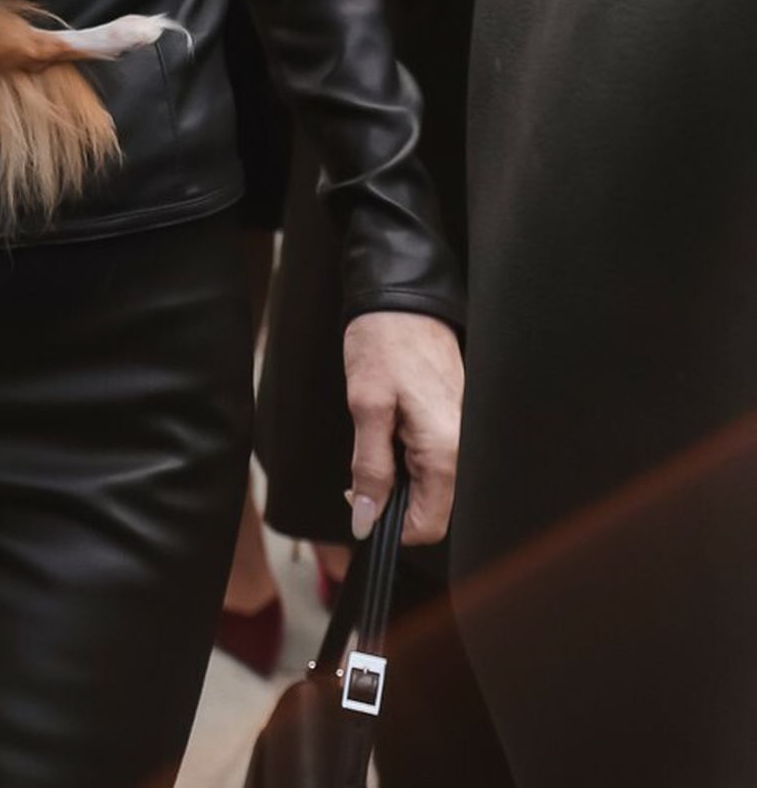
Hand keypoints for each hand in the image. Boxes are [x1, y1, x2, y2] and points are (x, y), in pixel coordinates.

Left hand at [342, 310, 464, 546]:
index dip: (389, 525)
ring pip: (432, 485)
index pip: (429, 526)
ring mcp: (462, 434)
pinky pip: (434, 459)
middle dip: (394, 500)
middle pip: (432, 508)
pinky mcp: (455, 421)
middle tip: (363, 467)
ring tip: (378, 438)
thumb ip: (370, 468)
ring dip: (400, 476)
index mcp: (446, 450)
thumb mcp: (366, 405)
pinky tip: (392, 428)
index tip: (361, 500)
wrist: (404, 297)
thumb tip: (366, 520)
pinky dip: (409, 455)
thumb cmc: (384, 343)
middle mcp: (462, 448)